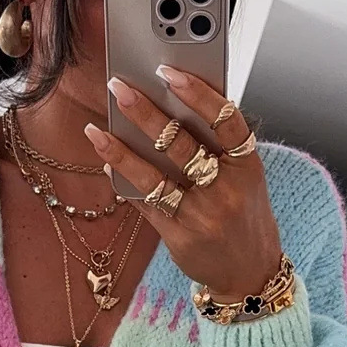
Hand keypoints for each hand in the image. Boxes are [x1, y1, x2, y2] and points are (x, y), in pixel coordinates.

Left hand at [84, 69, 282, 301]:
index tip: (168, 72)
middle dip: (146, 112)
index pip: (226, 120)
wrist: (250, 274)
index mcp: (248, 166)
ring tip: (97, 130)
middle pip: (182, 144)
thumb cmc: (244, 217)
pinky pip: (145, 203)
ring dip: (121, 150)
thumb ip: (218, 149)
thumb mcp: (246, 180)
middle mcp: (227, 190)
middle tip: (119, 87)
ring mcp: (202, 215)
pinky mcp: (180, 236)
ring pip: (155, 176)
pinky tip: (108, 162)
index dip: (197, 93)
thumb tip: (170, 109)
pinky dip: (125, 181)